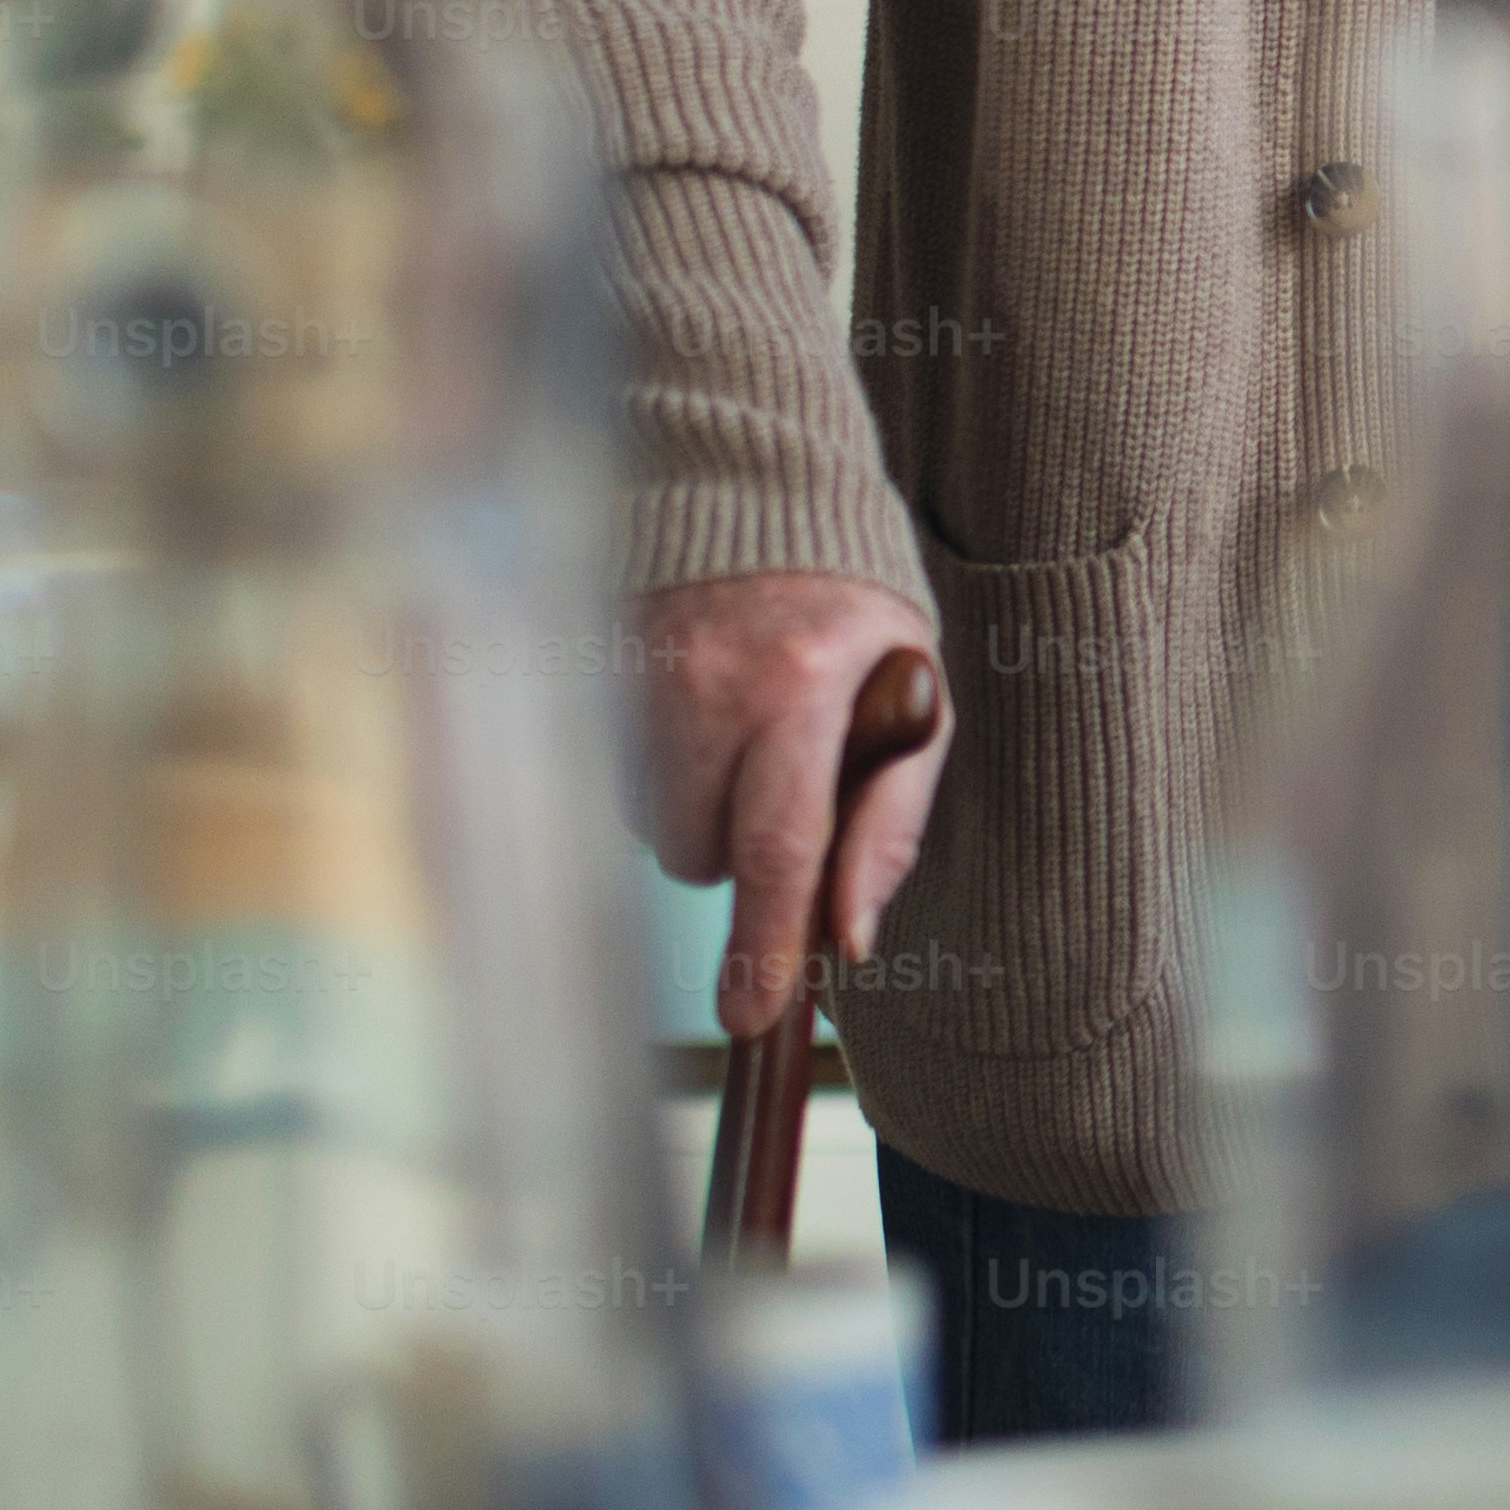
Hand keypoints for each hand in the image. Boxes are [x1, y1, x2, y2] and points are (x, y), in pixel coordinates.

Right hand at [636, 569, 947, 1035]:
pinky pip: (619, 787)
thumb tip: (853, 936)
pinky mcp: (590, 676)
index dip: (764, 944)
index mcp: (801, 685)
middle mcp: (706, 683)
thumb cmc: (854, 610)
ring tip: (742, 734)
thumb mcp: (919, 697)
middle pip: (702, 856)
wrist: (754, 494)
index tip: (750, 1015)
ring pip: (656, 830)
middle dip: (744, 856)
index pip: (779, 846)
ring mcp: (634, 678)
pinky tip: (696, 714)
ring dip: (700, 814)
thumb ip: (892, 818)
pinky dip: (661, 778)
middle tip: (785, 781)